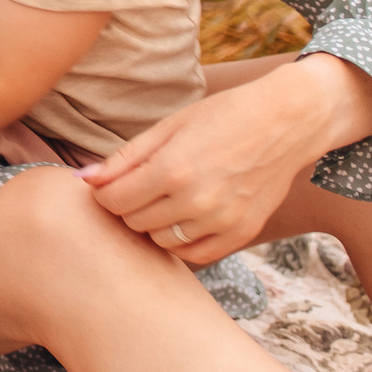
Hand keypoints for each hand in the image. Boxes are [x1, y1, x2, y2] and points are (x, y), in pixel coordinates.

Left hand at [81, 61, 352, 262]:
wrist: (286, 122)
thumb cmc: (222, 116)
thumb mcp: (168, 127)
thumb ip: (125, 158)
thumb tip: (85, 180)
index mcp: (172, 170)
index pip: (114, 201)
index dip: (105, 193)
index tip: (113, 184)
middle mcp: (197, 201)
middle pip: (134, 223)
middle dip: (129, 207)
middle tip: (140, 188)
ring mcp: (222, 221)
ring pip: (161, 242)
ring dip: (154, 225)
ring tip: (165, 199)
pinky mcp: (243, 233)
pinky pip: (195, 254)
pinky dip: (182, 242)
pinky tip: (185, 218)